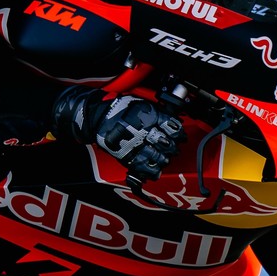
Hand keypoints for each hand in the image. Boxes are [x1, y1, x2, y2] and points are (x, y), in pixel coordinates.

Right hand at [53, 89, 184, 183]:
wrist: (97, 117)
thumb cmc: (119, 109)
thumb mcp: (141, 104)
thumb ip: (157, 113)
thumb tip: (172, 121)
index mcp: (149, 116)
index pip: (172, 127)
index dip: (179, 133)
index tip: (179, 136)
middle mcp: (144, 131)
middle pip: (167, 144)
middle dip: (172, 147)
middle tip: (172, 147)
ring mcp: (136, 145)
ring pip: (158, 157)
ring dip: (164, 159)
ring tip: (163, 158)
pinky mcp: (127, 156)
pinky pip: (144, 168)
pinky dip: (152, 171)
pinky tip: (155, 170)